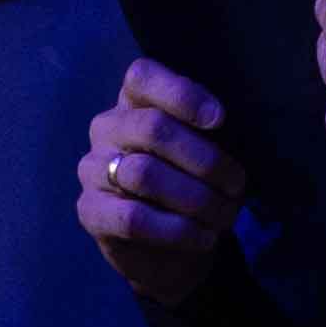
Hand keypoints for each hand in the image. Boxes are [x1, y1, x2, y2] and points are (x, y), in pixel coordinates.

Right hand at [76, 60, 244, 301]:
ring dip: (196, 198)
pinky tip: (203, 237)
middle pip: (152, 127)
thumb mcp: (208, 151)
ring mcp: (92, 169)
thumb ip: (210, 132)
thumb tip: (220, 122)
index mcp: (134, 102)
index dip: (182, 94)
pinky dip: (177, 230)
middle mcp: (107, 129)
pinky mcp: (89, 211)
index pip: (142, 77)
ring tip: (224, 215)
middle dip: (204, 159)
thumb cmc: (193, 184)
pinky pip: (133, 218)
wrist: (172, 249)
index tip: (219, 120)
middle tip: (235, 185)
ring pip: (143, 174)